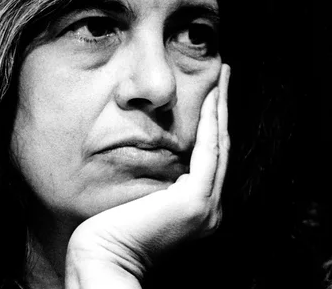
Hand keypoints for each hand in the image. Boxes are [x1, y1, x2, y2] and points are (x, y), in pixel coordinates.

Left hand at [65, 64, 230, 288]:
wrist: (106, 256)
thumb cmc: (113, 228)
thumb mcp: (142, 195)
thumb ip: (157, 177)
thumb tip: (155, 151)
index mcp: (197, 206)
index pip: (209, 156)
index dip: (213, 122)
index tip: (212, 92)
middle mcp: (210, 207)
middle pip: (220, 146)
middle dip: (223, 107)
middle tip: (225, 75)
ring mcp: (207, 206)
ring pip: (219, 144)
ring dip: (221, 107)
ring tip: (224, 77)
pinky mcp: (196, 202)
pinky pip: (208, 151)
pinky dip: (211, 122)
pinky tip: (211, 98)